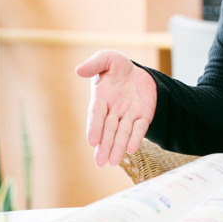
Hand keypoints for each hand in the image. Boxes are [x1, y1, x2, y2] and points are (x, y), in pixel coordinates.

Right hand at [75, 50, 157, 167]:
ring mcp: (128, 114)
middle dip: (104, 145)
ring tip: (113, 162)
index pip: (96, 115)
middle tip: (100, 162)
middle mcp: (113, 110)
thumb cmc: (118, 66)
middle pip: (108, 130)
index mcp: (101, 98)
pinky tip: (132, 149)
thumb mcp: (107, 58)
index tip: (92, 141)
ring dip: (118, 147)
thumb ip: (94, 64)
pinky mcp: (143, 116)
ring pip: (122, 133)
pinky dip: (136, 138)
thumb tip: (78, 70)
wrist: (139, 73)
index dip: (94, 127)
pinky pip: (140, 128)